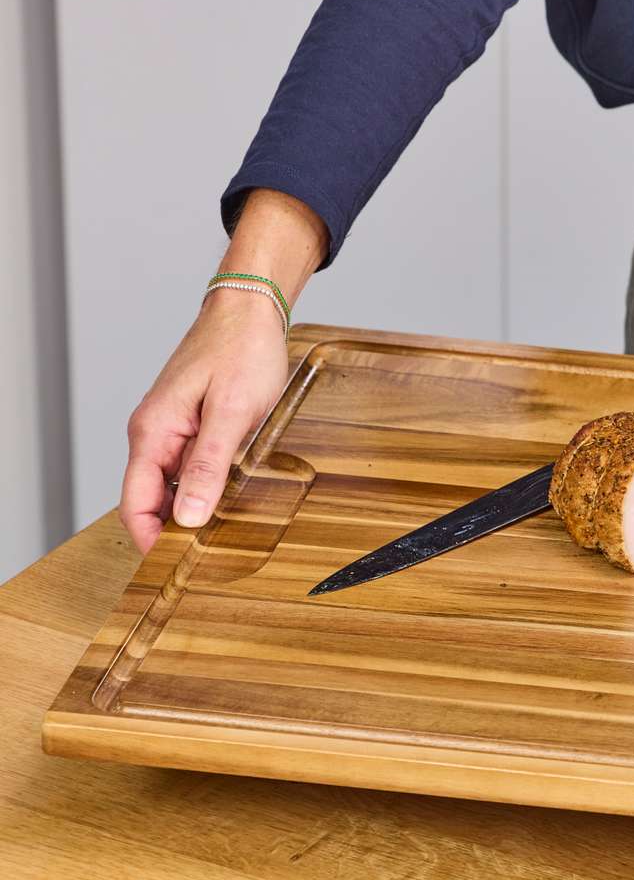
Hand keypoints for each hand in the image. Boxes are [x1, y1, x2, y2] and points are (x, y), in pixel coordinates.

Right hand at [120, 296, 288, 551]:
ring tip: (229, 532)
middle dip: (176, 530)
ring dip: (197, 508)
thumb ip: (210, 466)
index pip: (136, 503)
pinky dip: (210, 485)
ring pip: (176, 485)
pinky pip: (193, 467)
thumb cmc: (242, 351)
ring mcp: (175, 429)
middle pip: (154, 499)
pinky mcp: (195, 425)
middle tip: (212, 558)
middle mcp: (155, 434)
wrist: (251, 312)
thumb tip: (190, 518)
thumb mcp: (232, 413)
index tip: (176, 567)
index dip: (152, 540)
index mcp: (153, 433)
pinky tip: (235, 495)